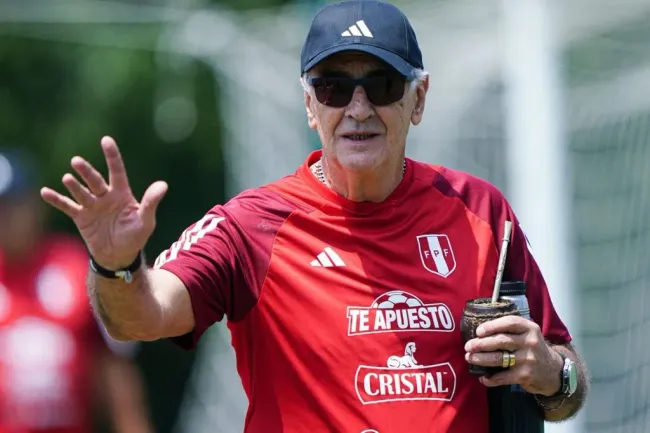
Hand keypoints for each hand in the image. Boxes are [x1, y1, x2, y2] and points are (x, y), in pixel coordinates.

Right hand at [41, 136, 167, 268]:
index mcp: (122, 193)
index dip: (112, 156)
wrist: (119, 256)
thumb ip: (151, 202)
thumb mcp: (146, 220)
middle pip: (95, 180)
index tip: (106, 140)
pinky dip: (56, 200)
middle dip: (86, 171)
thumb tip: (163, 185)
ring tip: (68, 178)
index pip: (117, 171)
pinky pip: (67, 206)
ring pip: (81, 191)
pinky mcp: (81, 217)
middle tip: (77, 161)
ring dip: (74, 185)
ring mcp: (92, 205)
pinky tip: (45, 192)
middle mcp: (105, 196)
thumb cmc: (135, 236)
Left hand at [463, 315, 563, 395]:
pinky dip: (490, 378)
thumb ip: (510, 330)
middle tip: (468, 346)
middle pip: (501, 341)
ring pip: (499, 358)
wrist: (553, 371)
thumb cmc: (532, 349)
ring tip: (470, 358)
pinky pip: (502, 377)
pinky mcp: (525, 375)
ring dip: (481, 359)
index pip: (509, 322)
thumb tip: (480, 331)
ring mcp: (528, 359)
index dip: (492, 326)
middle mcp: (530, 342)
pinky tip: (483, 378)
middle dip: (480, 344)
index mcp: (529, 328)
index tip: (478, 331)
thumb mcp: (528, 334)